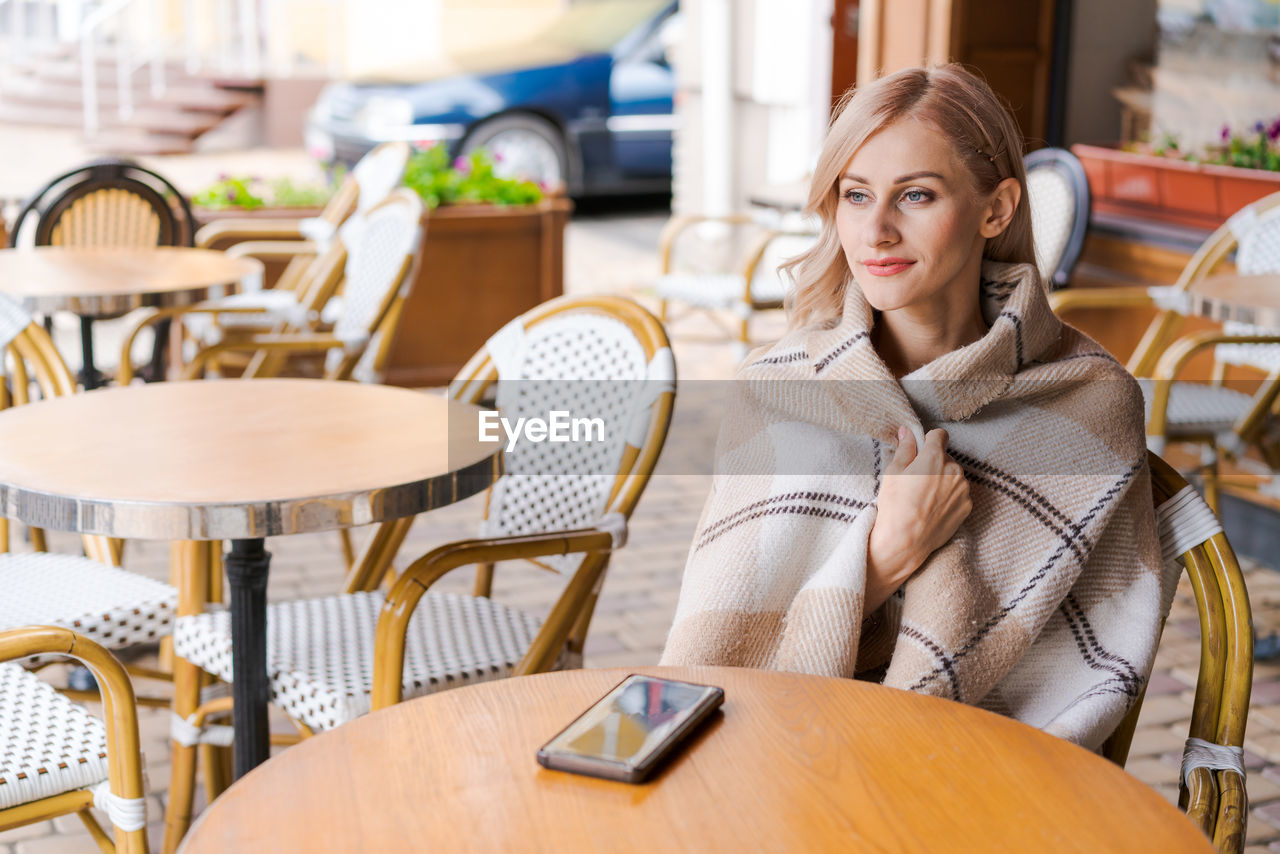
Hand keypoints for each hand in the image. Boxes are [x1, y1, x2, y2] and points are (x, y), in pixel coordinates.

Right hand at [865, 427, 971, 610]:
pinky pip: (959, 494)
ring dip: (943, 481)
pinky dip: (949, 497)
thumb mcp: (893, 472)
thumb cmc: (895, 505)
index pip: (940, 435)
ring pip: (954, 476)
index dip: (929, 441)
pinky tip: (933, 508)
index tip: (921, 450)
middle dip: (934, 464)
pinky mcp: (967, 506)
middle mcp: (954, 470)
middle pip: (946, 458)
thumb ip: (904, 449)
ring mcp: (963, 489)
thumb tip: (907, 432)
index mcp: (934, 457)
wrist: (906, 541)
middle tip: (917, 481)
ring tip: (925, 498)